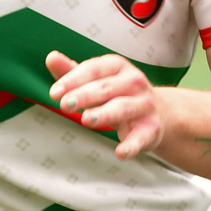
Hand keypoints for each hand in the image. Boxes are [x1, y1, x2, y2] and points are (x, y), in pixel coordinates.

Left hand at [46, 50, 163, 159]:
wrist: (160, 113)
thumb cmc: (119, 94)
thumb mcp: (97, 80)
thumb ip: (72, 71)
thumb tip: (51, 58)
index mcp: (117, 66)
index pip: (93, 69)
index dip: (73, 80)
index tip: (54, 93)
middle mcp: (133, 82)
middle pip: (105, 88)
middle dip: (84, 96)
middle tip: (65, 104)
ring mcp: (144, 105)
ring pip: (123, 108)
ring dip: (105, 114)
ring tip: (87, 119)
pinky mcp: (151, 128)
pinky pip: (141, 137)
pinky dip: (132, 146)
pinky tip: (120, 153)